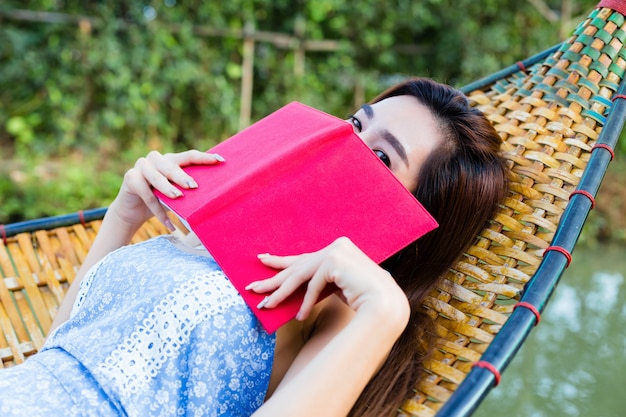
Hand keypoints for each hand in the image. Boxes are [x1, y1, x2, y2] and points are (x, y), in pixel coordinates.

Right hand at [110, 150, 224, 229]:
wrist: (133, 211)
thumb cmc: (160, 200)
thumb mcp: (176, 193)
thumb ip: (187, 189)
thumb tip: (213, 197)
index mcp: (171, 159)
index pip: (189, 156)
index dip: (204, 158)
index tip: (221, 160)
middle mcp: (156, 159)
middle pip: (172, 166)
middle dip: (183, 176)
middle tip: (194, 187)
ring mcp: (141, 165)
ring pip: (156, 177)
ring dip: (168, 188)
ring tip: (178, 198)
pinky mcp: (130, 177)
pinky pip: (145, 193)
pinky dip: (157, 210)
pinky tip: (169, 224)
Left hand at [246, 237, 409, 327]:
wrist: (385, 304)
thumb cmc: (364, 299)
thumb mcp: (338, 286)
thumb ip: (322, 280)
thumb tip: (298, 285)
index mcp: (338, 248)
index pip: (304, 257)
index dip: (282, 261)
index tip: (263, 259)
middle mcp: (336, 246)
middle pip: (298, 265)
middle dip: (273, 278)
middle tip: (252, 286)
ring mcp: (336, 251)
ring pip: (300, 275)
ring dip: (280, 292)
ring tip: (265, 305)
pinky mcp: (334, 261)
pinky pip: (313, 285)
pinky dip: (305, 302)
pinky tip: (300, 317)